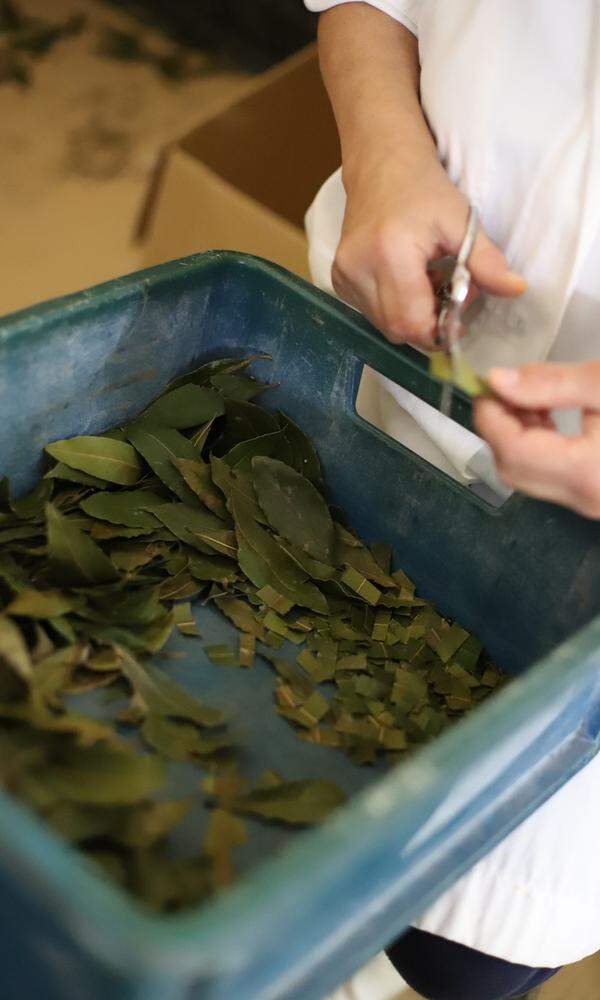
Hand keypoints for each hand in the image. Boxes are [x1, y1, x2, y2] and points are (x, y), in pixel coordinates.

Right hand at [332, 154, 526, 347]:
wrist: (381, 164)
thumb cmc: (423, 189)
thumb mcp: (462, 221)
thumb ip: (487, 262)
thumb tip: (517, 290)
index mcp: (390, 254)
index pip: (412, 322)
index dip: (439, 330)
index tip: (458, 317)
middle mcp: (359, 269)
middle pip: (397, 329)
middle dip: (428, 325)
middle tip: (446, 295)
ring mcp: (344, 275)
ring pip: (383, 325)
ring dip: (411, 317)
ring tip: (427, 283)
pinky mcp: (338, 279)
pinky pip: (370, 313)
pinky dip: (394, 307)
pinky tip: (406, 281)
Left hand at [475, 361, 599, 516]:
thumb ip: (553, 383)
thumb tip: (498, 381)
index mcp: (587, 474)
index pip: (512, 450)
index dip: (490, 415)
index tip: (485, 384)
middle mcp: (584, 498)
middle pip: (512, 467)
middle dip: (498, 425)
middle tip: (502, 387)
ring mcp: (588, 501)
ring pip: (526, 473)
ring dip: (515, 434)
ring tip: (525, 394)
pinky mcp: (592, 493)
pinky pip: (547, 474)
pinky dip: (535, 444)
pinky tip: (544, 411)